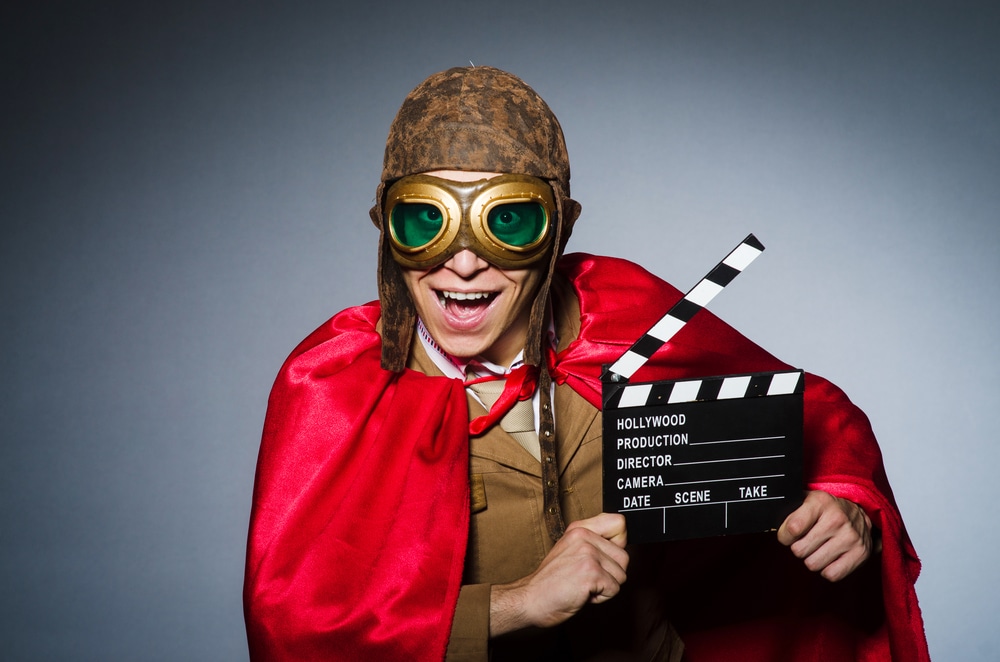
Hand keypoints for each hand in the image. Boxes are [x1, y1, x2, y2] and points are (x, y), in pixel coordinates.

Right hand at [489, 513, 628, 635]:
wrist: (531, 599)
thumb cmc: (551, 580)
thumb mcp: (571, 550)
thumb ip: (594, 542)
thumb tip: (622, 542)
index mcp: (579, 529)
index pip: (619, 522)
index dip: (619, 542)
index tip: (605, 556)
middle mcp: (584, 537)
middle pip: (624, 557)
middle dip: (611, 574)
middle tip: (586, 577)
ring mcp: (588, 553)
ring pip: (621, 575)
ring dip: (605, 586)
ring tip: (583, 584)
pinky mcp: (591, 572)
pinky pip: (614, 589)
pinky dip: (601, 598)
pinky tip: (582, 593)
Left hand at [778, 490, 873, 581]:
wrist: (860, 512)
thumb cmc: (825, 509)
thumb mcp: (806, 501)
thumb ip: (788, 511)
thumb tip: (768, 525)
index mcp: (820, 502)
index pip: (792, 529)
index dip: (784, 536)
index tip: (787, 535)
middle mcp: (837, 519)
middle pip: (799, 551)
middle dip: (798, 548)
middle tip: (806, 541)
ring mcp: (851, 537)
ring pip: (813, 564)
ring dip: (812, 559)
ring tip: (818, 548)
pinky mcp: (861, 554)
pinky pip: (831, 574)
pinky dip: (827, 569)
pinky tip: (830, 556)